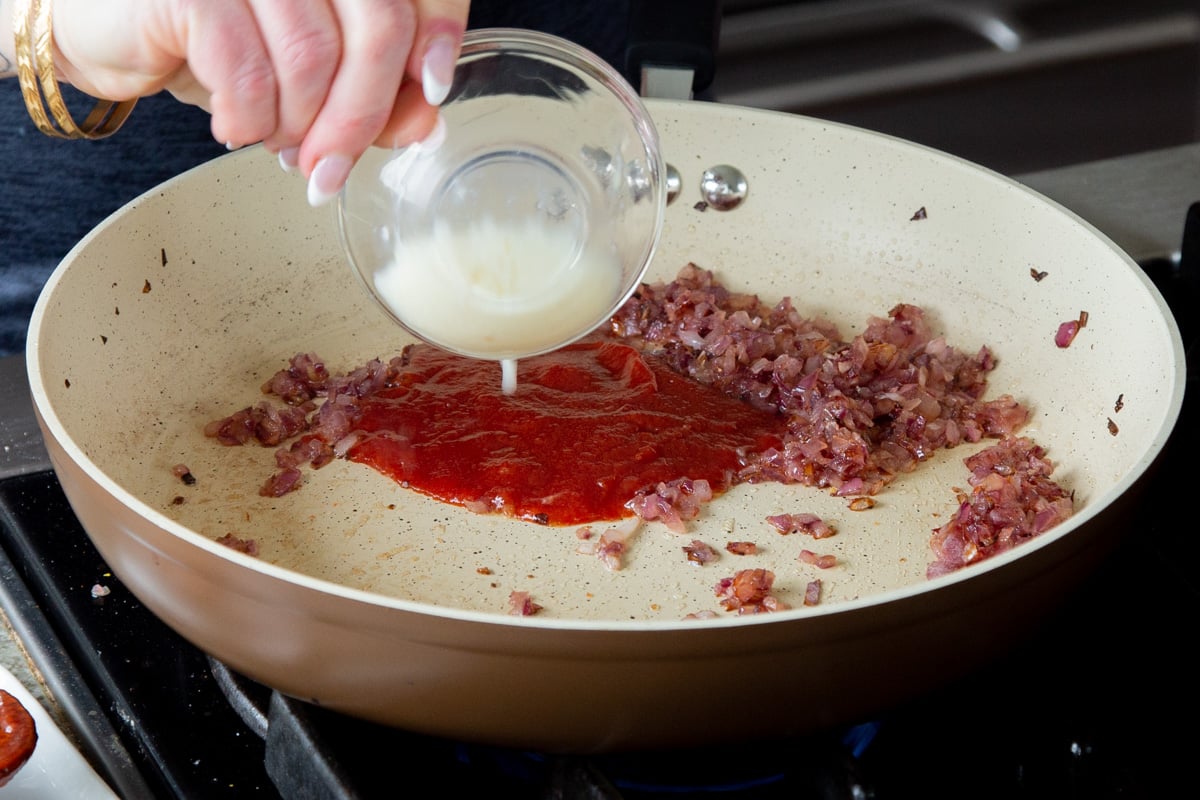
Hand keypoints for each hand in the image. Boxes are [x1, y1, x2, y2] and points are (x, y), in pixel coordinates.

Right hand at [49, 0, 470, 204]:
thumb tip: (426, 125)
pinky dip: (249, 118)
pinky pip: (248, 71)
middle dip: (362, 116)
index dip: (438, 34)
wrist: (107, 27)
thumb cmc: (215, 42)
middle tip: (334, 169)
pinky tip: (237, 128)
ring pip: (314, 57)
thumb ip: (373, 94)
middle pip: (377, 27)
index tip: (435, 90)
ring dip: (299, 124)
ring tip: (275, 143)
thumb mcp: (309, 75)